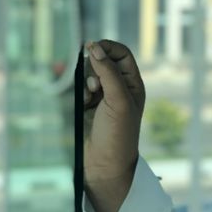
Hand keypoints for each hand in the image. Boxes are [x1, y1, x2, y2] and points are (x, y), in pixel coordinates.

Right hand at [81, 39, 145, 186]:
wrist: (103, 164)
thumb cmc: (118, 134)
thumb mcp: (118, 100)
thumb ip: (108, 72)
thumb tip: (95, 47)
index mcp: (133, 84)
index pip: (121, 54)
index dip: (107, 47)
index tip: (92, 48)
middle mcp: (119, 88)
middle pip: (102, 61)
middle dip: (93, 66)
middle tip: (93, 83)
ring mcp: (102, 97)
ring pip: (87, 74)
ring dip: (85, 81)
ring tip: (89, 97)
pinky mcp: (86, 107)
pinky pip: (78, 89)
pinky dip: (78, 93)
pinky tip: (82, 105)